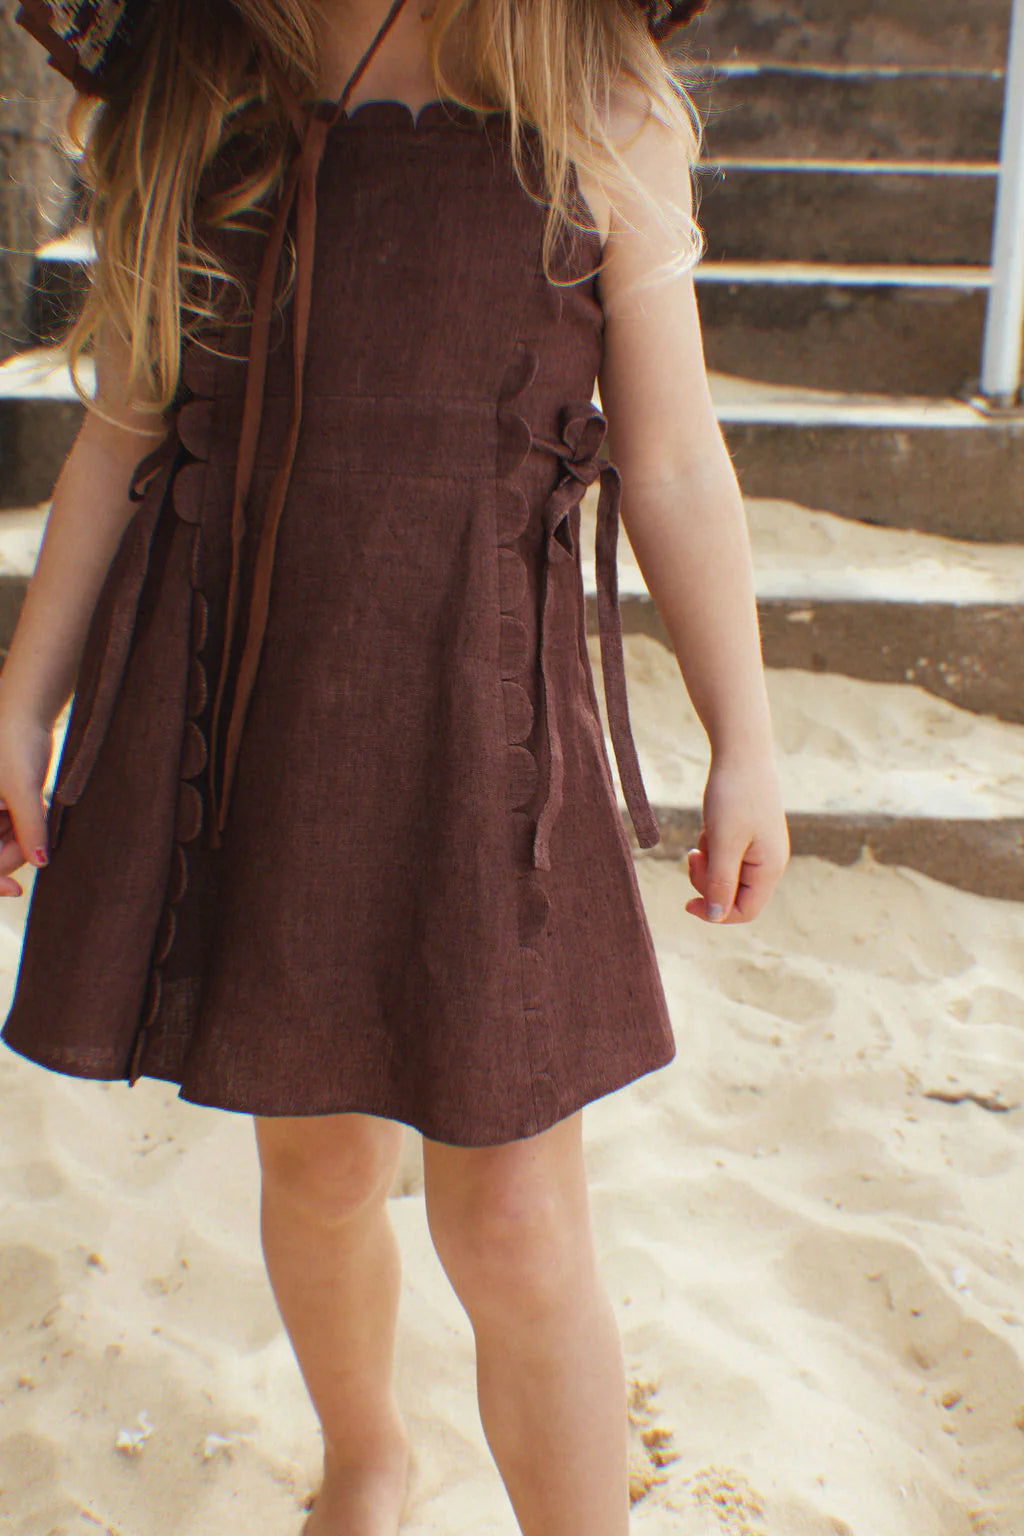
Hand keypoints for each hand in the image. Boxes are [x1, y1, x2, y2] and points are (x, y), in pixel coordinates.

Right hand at [0, 708, 56, 896]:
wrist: (26, 713)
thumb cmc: (16, 742)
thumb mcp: (23, 788)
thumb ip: (29, 827)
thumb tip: (39, 862)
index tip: (16, 889)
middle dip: (15, 849)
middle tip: (37, 829)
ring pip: (5, 845)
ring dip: (24, 835)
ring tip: (37, 806)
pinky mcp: (1, 807)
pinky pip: (14, 830)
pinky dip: (27, 825)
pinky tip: (38, 805)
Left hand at [685, 752, 788, 923]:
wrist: (741, 751)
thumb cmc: (734, 795)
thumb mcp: (723, 841)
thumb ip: (720, 881)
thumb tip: (716, 915)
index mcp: (770, 867)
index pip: (745, 911)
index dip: (716, 913)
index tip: (686, 903)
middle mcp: (769, 861)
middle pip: (734, 894)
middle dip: (708, 881)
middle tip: (691, 856)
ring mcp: (760, 847)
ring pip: (726, 874)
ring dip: (708, 862)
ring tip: (705, 834)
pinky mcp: (748, 834)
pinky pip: (725, 855)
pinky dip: (712, 846)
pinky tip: (710, 824)